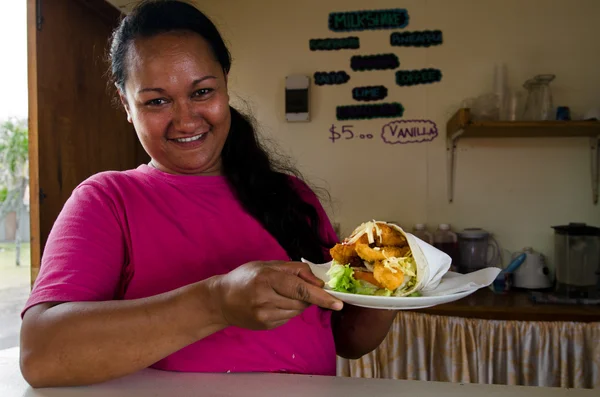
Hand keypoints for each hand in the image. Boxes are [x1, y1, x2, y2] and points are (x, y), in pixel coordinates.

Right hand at [212, 261, 342, 329]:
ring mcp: (264, 315)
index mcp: (267, 278)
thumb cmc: (246, 277)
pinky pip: (288, 318)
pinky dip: (288, 311)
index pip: (300, 289)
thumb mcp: (269, 265)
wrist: (221, 299)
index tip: (338, 303)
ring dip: (297, 303)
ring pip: (297, 311)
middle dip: (307, 296)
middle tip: (294, 288)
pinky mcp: (265, 326)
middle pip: (301, 301)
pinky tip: (273, 304)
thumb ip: (296, 270)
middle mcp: (265, 298)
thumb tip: (319, 281)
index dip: (321, 296)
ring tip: (280, 295)